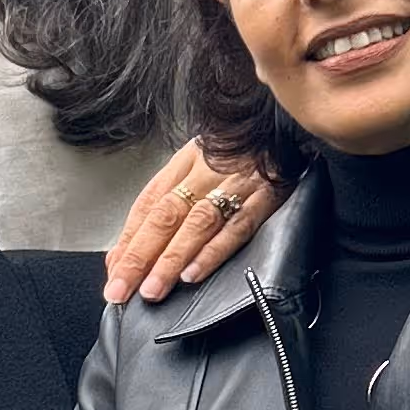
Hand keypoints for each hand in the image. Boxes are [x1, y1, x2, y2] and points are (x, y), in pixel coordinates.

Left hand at [102, 139, 284, 307]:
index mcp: (189, 160)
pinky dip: (213, 251)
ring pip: (196, 224)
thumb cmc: (249, 148)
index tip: (114, 272)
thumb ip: (174, 198)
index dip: (129, 240)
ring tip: (152, 290)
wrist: (294, 119)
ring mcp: (238, 183)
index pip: (149, 203)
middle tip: (120, 290)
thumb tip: (131, 246)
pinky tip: (193, 274)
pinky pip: (237, 226)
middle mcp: (208, 170)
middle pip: (165, 215)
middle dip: (138, 257)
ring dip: (170, 260)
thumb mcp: (207, 159)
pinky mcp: (268, 195)